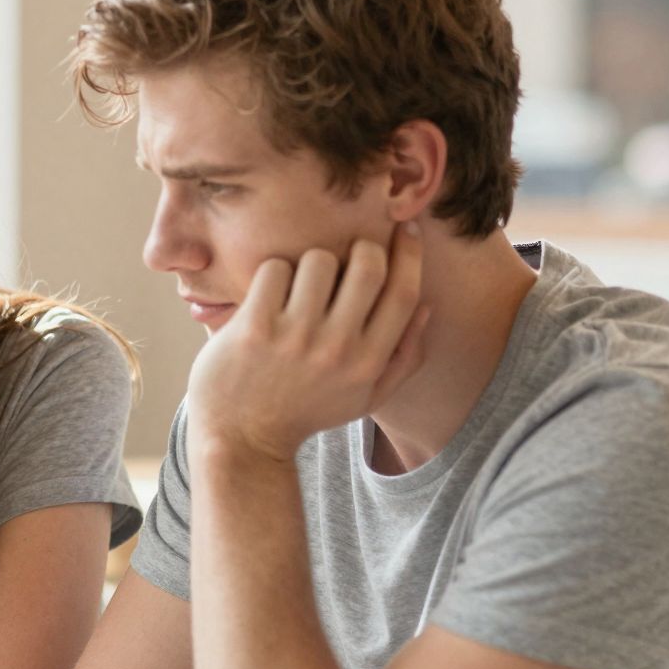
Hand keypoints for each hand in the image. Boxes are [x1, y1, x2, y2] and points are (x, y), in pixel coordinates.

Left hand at [186, 223, 430, 464]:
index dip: (410, 254)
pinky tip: (269, 295)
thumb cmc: (305, 411)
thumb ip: (405, 357)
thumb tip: (428, 306)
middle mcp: (336, 349)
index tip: (404, 230)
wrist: (240, 439)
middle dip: (361, 247)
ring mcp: (294, 338)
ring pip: (318, 260)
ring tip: (300, 285)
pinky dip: (274, 272)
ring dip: (311, 262)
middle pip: (368, 265)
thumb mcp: (365, 397)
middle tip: (346, 256)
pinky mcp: (254, 328)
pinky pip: (275, 269)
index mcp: (368, 363)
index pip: (404, 293)